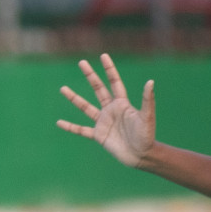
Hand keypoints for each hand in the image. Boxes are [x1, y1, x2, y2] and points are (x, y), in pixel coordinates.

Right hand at [56, 53, 155, 168]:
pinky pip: (81, 130)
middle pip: (98, 89)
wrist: (141, 155)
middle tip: (82, 62)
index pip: (114, 82)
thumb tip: (151, 81)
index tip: (103, 56)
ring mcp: (103, 122)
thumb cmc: (147, 135)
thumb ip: (147, 99)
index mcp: (122, 103)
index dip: (109, 69)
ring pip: (85, 107)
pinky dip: (70, 127)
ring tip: (62, 88)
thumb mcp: (147, 116)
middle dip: (90, 76)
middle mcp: (111, 110)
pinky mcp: (98, 135)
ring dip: (74, 98)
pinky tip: (59, 122)